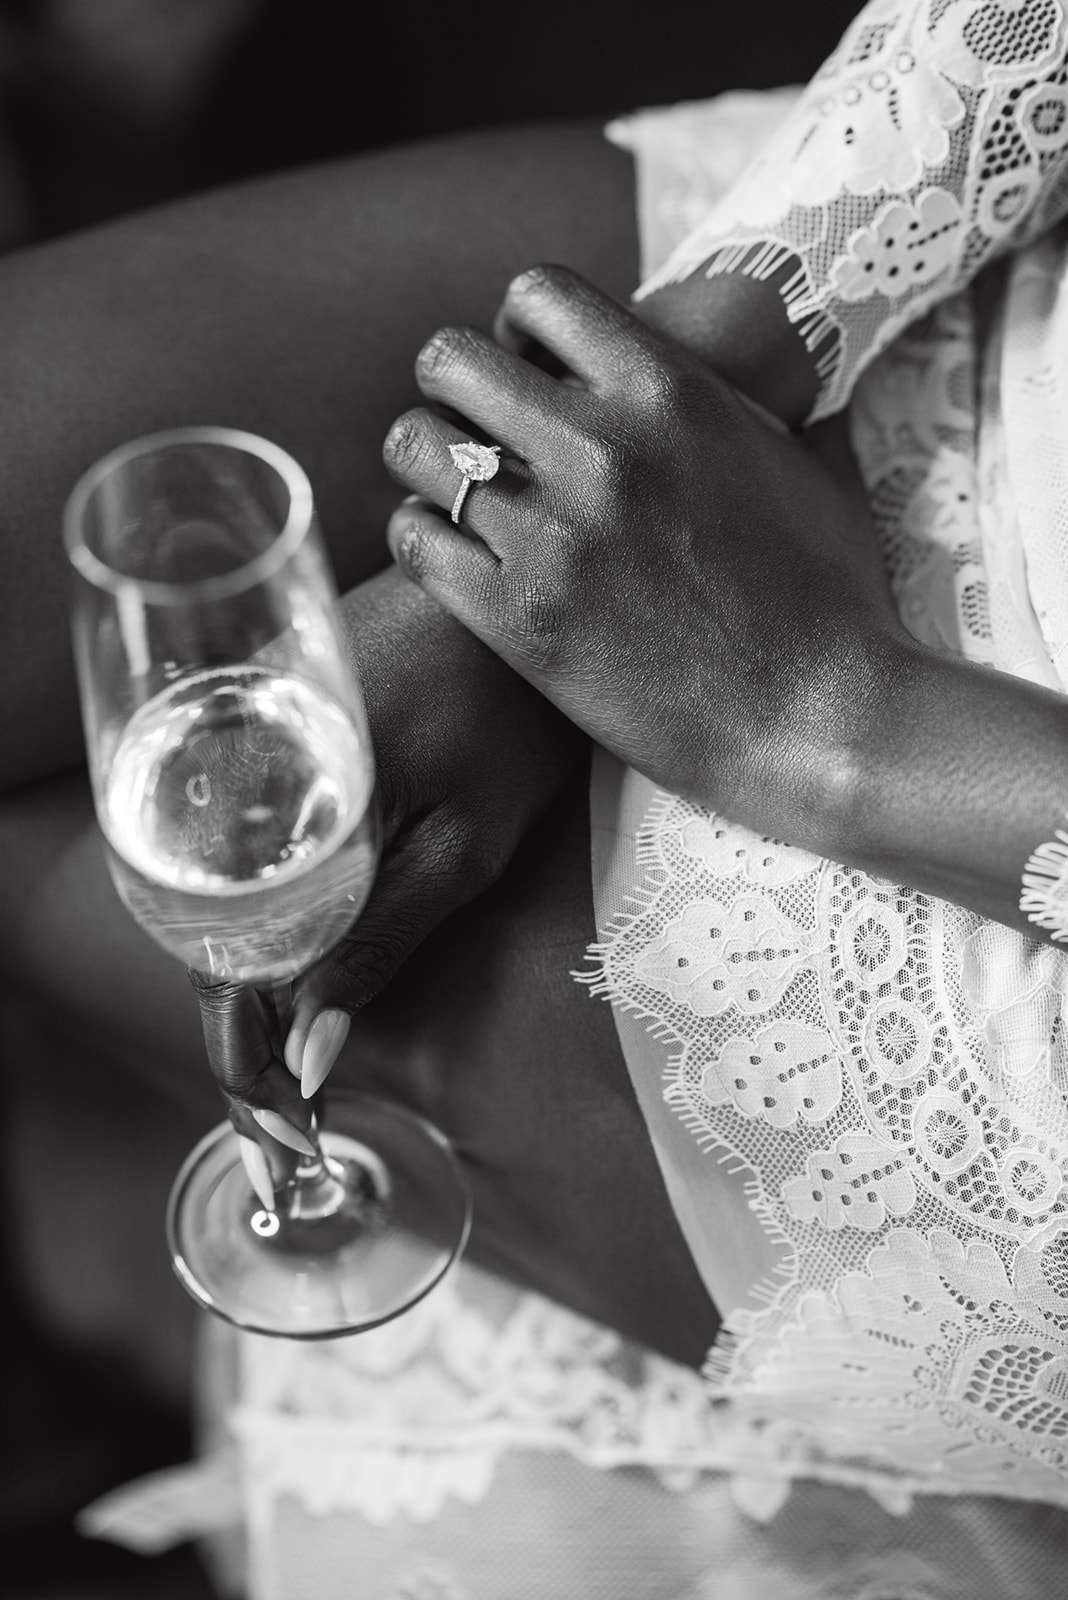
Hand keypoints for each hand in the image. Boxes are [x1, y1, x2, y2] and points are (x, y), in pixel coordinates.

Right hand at [192, 565, 582, 1191]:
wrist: (508, 594)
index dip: (248, 1069)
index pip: (226, 974)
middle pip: (206, 948)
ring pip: (214, 906)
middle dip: (242, 1042)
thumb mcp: (465, 846)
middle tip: (290, 1121)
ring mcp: (233, 758)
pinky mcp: (252, 743)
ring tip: (288, 1063)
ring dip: (244, 988)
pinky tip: (286, 967)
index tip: (290, 1136)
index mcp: (280, 820)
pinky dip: (253, 922)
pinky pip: (233, 855)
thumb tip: (309, 1055)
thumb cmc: (510, 717)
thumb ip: (381, 944)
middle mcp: (230, 788)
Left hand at [383, 264, 905, 855]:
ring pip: (414, 446)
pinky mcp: (517, 619)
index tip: (528, 368)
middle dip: (453, 389)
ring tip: (461, 497)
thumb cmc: (831, 604)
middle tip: (479, 434)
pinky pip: (412, 538)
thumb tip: (779, 359)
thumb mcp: (808, 468)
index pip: (538, 293)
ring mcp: (551, 535)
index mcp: (669, 391)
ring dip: (427, 464)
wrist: (817, 723)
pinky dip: (424, 538)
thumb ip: (758, 404)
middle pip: (449, 360)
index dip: (517, 325)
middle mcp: (599, 448)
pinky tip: (458, 558)